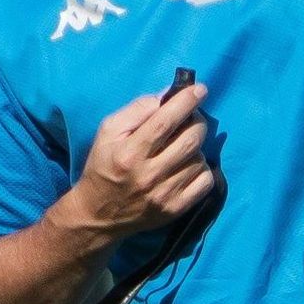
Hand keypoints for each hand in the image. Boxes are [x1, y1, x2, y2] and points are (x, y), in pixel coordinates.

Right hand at [64, 79, 214, 244]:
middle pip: (190, 140)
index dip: (186, 102)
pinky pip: (205, 182)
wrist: (99, 214)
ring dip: (196, 147)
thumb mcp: (108, 131)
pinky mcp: (175, 209)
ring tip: (182, 146)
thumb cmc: (104, 165)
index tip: (200, 89)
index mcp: (130, 152)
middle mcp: (149, 174)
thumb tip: (167, 96)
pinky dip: (202, 169)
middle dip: (197, 122)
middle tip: (191, 118)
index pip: (165, 122)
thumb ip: (137, 110)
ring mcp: (164, 195)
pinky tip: (188, 166)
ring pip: (200, 160)